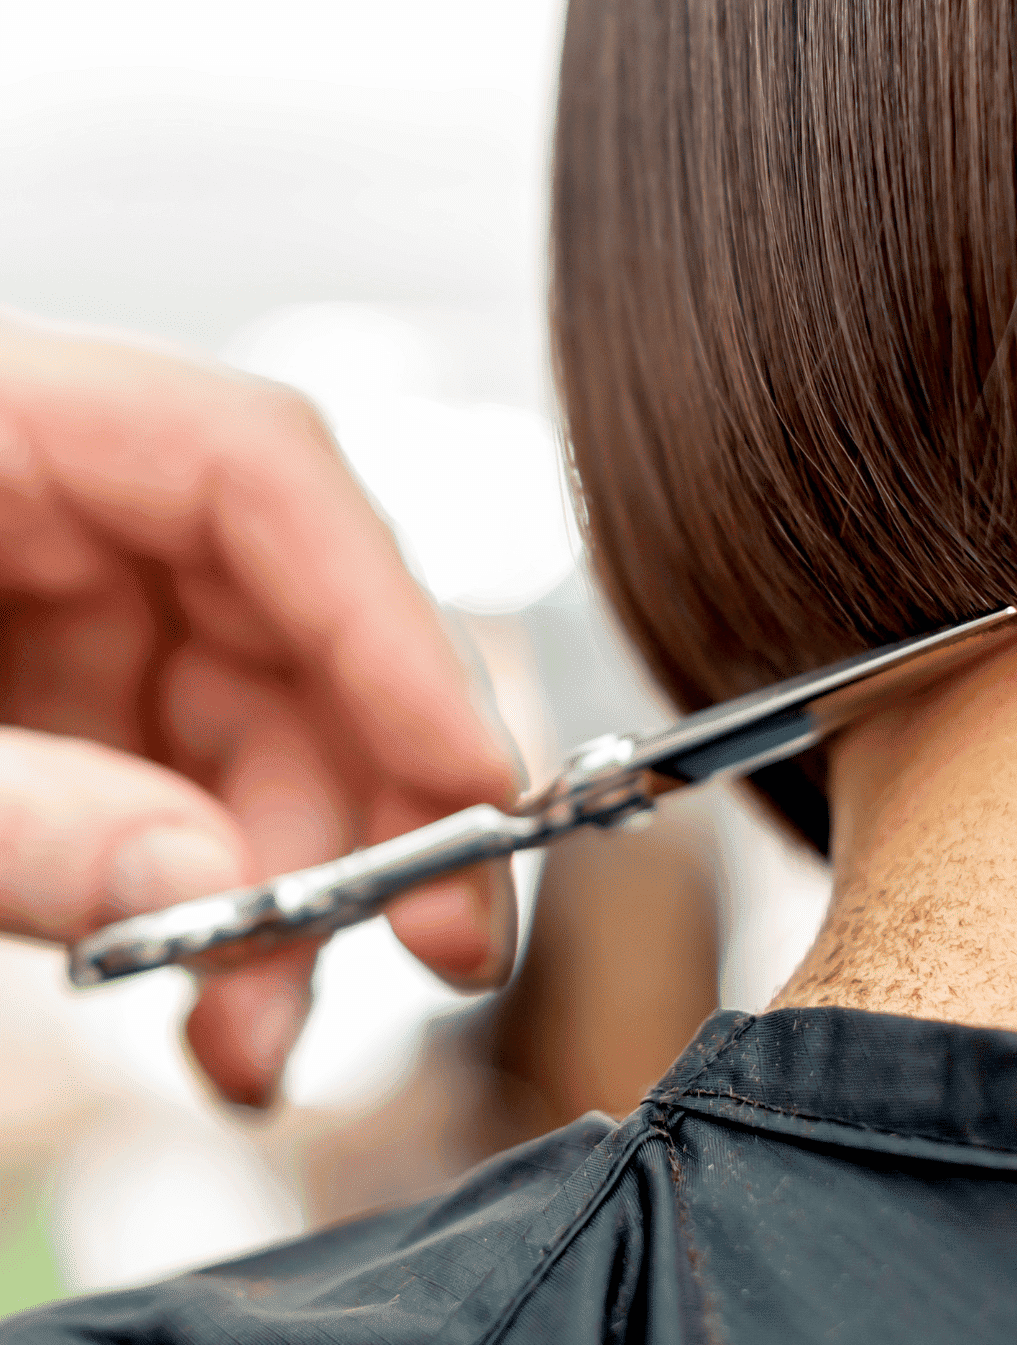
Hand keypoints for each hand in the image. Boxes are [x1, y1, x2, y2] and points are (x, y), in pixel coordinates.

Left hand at [0, 314, 523, 1105]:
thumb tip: (209, 892)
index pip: (256, 470)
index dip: (391, 621)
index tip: (475, 785)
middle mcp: (53, 494)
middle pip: (290, 611)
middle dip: (371, 790)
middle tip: (432, 948)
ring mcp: (59, 599)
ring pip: (259, 719)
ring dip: (299, 881)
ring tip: (265, 1036)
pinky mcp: (54, 699)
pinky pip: (188, 783)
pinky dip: (222, 895)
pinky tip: (215, 996)